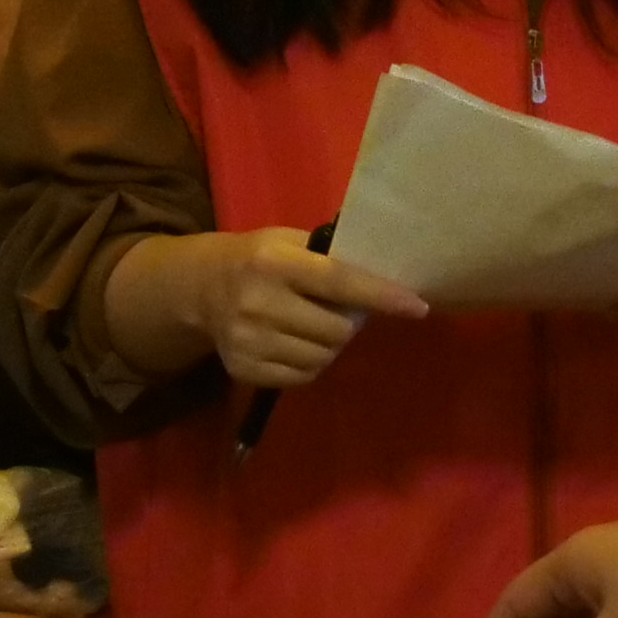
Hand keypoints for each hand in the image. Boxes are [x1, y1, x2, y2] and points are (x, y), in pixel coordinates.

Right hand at [106, 228, 428, 390]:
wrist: (199, 288)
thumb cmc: (258, 258)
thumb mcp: (289, 242)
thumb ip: (331, 259)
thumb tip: (387, 281)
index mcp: (275, 262)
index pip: (340, 282)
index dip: (381, 296)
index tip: (418, 307)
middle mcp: (259, 302)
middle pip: (336, 330)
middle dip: (348, 323)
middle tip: (339, 311)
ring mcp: (249, 340)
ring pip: (323, 357)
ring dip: (330, 344)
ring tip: (313, 325)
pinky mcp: (244, 369)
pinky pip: (303, 376)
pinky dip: (311, 362)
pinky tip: (295, 342)